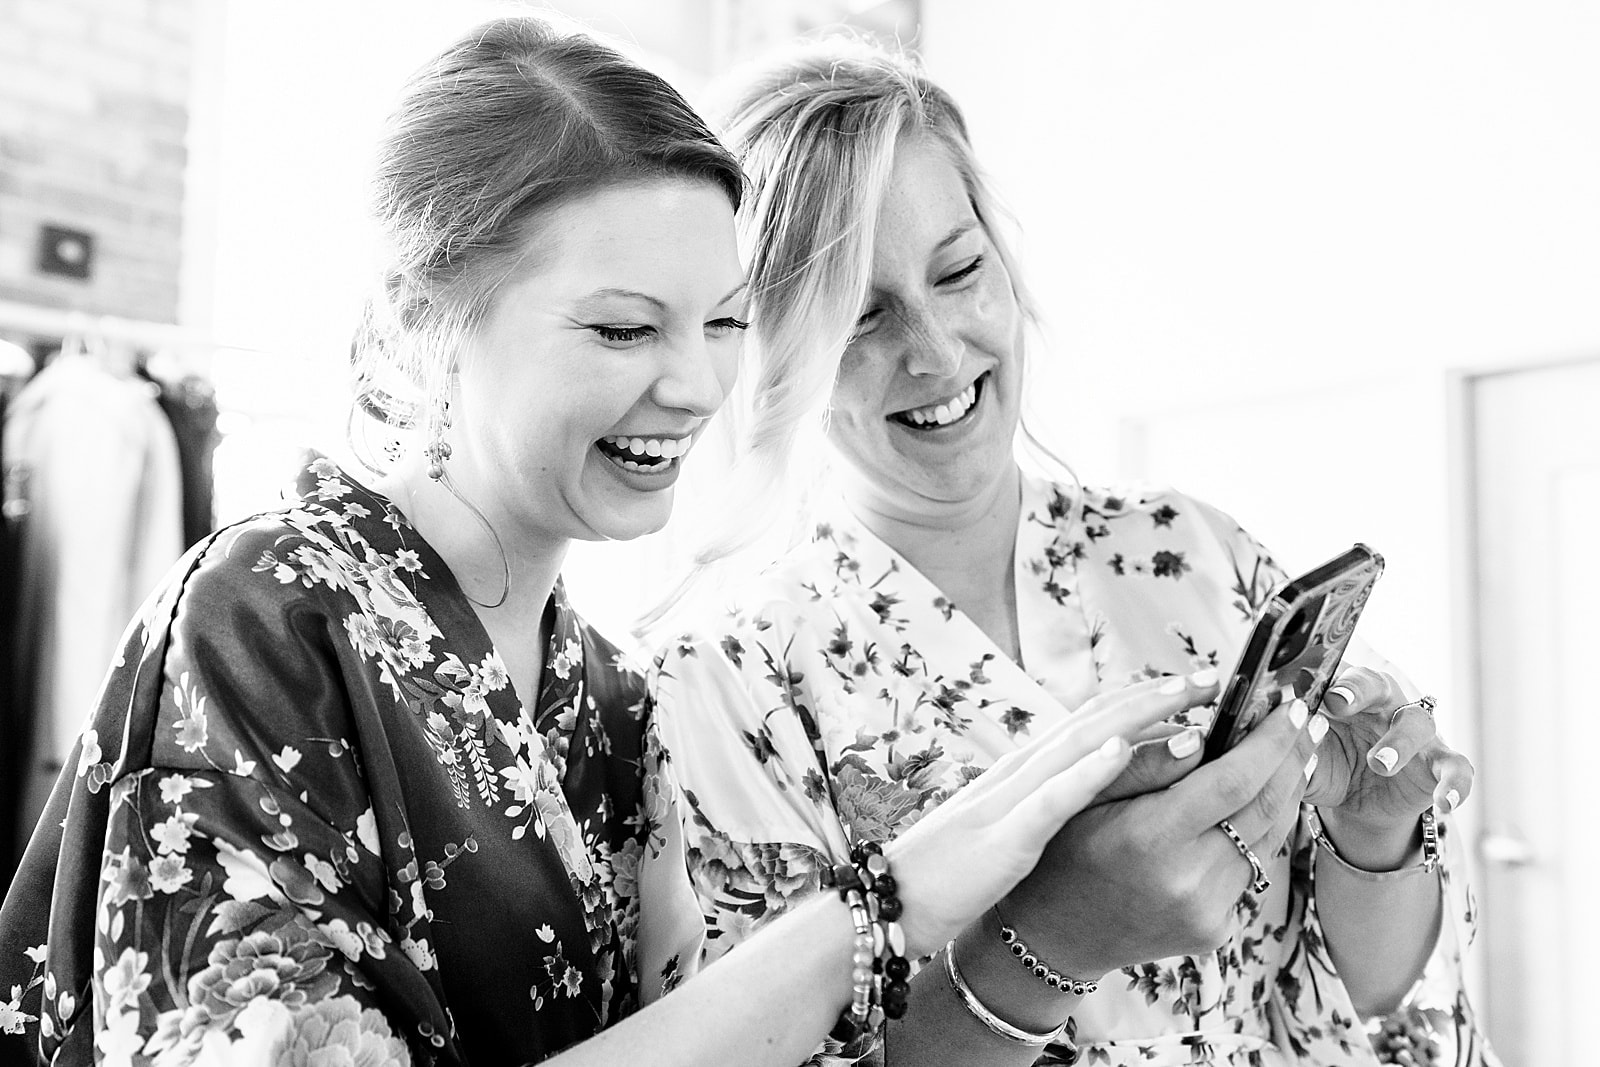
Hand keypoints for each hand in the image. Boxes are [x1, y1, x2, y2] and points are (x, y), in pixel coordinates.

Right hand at [882, 672, 1221, 959]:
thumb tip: (1090, 783)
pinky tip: (1121, 751)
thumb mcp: (1005, 830)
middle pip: (1093, 721)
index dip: (1142, 698)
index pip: (1089, 723)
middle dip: (1156, 696)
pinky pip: (1049, 800)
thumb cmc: (946, 877)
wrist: (885, 907)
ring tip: (1187, 696)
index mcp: (1022, 775)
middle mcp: (1018, 775)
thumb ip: (1046, 802)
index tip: (1193, 686)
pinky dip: (1086, 772)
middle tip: (1213, 677)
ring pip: (1079, 746)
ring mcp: (1008, 802)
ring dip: (1137, 717)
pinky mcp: (1000, 840)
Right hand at [999, 689, 1317, 978]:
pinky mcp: (1216, 931)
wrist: (1057, 932)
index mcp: (1151, 837)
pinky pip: (1251, 869)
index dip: (1271, 740)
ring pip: (1269, 838)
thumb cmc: (1065, 848)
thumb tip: (1203, 731)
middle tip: (1309, 718)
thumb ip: (1146, 762)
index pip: (1234, 780)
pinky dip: (1260, 828)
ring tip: (1295, 751)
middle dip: (1292, 757)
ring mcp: (1207, 911)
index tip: (1292, 706)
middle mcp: (1188, 879)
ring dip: (1286, 790)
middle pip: (1266, 807)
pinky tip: (1258, 801)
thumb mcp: (1087, 794)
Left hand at [1304, 666, 1474, 847]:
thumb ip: (1287, 748)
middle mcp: (1382, 704)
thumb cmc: (1325, 764)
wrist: (1356, 803)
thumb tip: (1263, 737)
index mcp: (1344, 693)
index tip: (1304, 686)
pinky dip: (1454, 784)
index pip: (1334, 674)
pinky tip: (1445, 803)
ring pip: (1417, 723)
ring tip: (1378, 763)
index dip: (1321, 677)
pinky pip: (1456, 769)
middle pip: (1376, 684)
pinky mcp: (1438, 763)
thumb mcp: (1301, 760)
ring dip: (1398, 741)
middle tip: (1338, 702)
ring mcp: (1415, 732)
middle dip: (1358, 689)